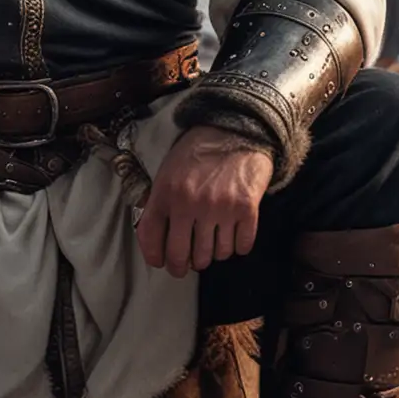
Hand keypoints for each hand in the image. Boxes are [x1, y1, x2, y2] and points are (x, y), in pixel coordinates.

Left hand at [135, 126, 273, 276]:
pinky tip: (233, 235)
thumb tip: (156, 240)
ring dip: (212, 254)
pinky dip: (237, 246)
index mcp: (166, 193)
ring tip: (212, 241)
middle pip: (182, 256)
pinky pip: (240, 246)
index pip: (152, 238)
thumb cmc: (198, 152)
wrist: (236, 130)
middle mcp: (190, 204)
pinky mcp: (246, 209)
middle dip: (183, 266)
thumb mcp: (168, 172)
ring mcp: (219, 208)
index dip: (156, 258)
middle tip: (188, 265)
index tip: (162, 263)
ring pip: (213, 255)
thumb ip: (160, 203)